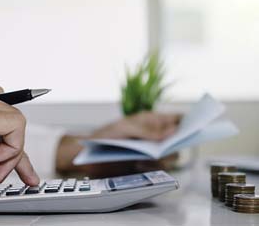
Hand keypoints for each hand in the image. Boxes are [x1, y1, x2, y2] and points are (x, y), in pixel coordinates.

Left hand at [56, 111, 180, 176]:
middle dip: (175, 145)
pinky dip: (152, 166)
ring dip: (162, 158)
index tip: (194, 126)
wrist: (91, 156)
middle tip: (165, 149)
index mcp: (151, 121)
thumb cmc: (106, 136)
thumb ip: (148, 131)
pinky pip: (158, 167)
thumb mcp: (126, 129)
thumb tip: (172, 131)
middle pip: (176, 140)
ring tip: (143, 159)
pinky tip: (137, 164)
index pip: (174, 118)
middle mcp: (154, 136)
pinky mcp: (145, 164)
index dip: (186, 121)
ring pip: (170, 156)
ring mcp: (151, 150)